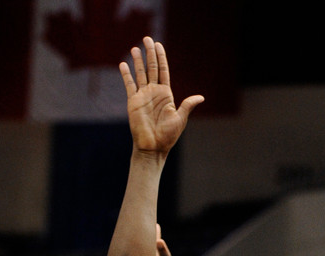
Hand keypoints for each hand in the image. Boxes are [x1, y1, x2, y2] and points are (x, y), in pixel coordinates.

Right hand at [121, 36, 203, 154]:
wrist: (153, 147)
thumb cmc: (168, 136)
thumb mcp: (180, 119)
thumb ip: (187, 105)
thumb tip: (201, 97)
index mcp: (166, 95)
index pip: (163, 71)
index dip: (161, 58)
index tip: (159, 45)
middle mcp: (154, 93)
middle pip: (152, 68)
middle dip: (150, 54)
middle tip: (147, 38)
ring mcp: (143, 96)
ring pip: (140, 74)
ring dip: (138, 61)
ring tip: (135, 47)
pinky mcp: (133, 102)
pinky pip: (129, 85)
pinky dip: (126, 75)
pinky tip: (123, 64)